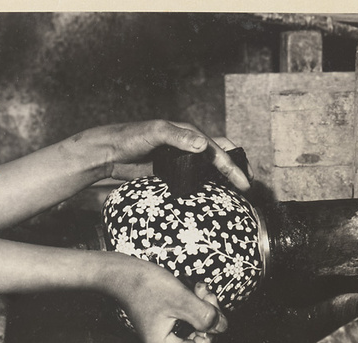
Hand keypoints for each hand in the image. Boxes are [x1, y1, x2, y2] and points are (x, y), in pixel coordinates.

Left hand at [68, 120, 251, 190]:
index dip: (232, 167)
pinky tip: (212, 196)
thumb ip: (178, 136)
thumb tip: (204, 145)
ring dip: (223, 178)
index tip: (244, 183)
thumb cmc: (131, 137)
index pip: (217, 150)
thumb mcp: (155, 132)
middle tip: (248, 186)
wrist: (109, 152)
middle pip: (219, 155)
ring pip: (208, 168)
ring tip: (236, 193)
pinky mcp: (171, 171)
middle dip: (236, 169)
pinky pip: (194, 178)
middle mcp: (188, 144)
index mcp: (189, 133)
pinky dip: (206, 185)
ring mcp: (180, 158)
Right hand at [110, 257, 226, 342]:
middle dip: (209, 316)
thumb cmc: (146, 285)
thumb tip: (223, 326)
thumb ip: (205, 315)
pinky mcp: (165, 321)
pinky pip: (188, 318)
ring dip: (204, 307)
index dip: (210, 334)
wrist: (122, 272)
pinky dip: (195, 304)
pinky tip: (194, 289)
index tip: (207, 311)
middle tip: (206, 294)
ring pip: (196, 327)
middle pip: (200, 341)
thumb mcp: (181, 299)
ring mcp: (163, 333)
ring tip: (200, 288)